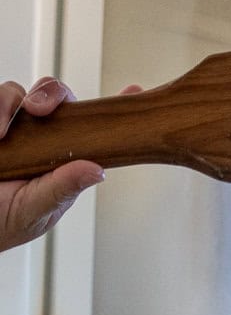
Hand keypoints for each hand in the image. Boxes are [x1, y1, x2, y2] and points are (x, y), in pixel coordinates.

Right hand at [0, 78, 103, 252]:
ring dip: (10, 104)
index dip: (110, 110)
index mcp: (62, 159)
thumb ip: (62, 188)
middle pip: (54, 96)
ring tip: (1, 133)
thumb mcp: (36, 210)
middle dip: (50, 94)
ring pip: (18, 93)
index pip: (90, 128)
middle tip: (39, 109)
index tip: (133, 92)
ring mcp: (12, 127)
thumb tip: (97, 171)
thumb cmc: (4, 222)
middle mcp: (39, 137)